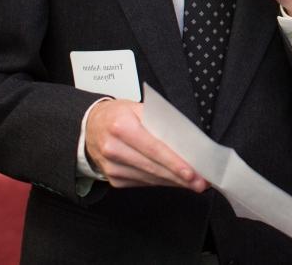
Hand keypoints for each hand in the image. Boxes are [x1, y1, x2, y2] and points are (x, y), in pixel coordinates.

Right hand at [85, 100, 206, 190]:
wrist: (90, 126)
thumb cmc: (119, 115)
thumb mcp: (138, 108)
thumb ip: (161, 121)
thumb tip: (188, 139)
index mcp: (121, 126)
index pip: (153, 148)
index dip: (174, 162)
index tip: (192, 172)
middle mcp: (113, 148)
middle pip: (153, 167)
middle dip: (180, 177)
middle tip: (201, 182)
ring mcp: (111, 167)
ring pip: (149, 178)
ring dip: (173, 182)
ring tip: (194, 183)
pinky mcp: (113, 178)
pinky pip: (142, 182)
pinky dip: (161, 182)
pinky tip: (174, 181)